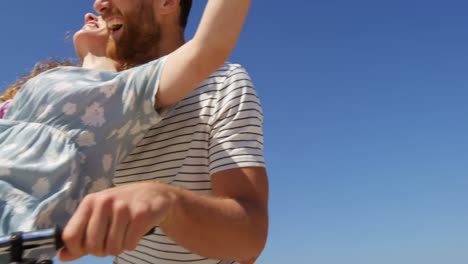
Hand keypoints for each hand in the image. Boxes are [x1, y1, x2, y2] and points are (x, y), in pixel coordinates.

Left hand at [57, 181, 175, 260]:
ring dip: (120, 247)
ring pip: (113, 248)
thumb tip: (61, 256)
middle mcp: (105, 202)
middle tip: (111, 241)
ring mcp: (124, 207)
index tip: (86, 250)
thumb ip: (80, 237)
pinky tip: (136, 232)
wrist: (156, 195)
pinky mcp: (141, 214)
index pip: (70, 236)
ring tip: (125, 234)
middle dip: (102, 250)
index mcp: (90, 202)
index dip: (77, 250)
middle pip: (92, 246)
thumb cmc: (123, 207)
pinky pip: (130, 244)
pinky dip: (132, 244)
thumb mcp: (99, 217)